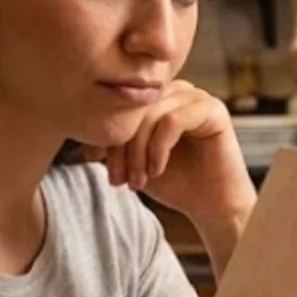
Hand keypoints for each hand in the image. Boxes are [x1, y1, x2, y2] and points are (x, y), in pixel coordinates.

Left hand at [84, 81, 252, 227]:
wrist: (210, 206)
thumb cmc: (174, 182)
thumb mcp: (132, 158)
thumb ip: (112, 140)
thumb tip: (81, 127)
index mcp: (158, 97)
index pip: (120, 102)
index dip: (105, 132)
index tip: (95, 161)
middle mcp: (179, 91)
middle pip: (134, 107)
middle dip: (120, 146)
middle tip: (119, 179)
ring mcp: (198, 98)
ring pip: (151, 115)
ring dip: (138, 152)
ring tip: (138, 180)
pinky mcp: (214, 111)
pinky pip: (173, 121)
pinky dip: (158, 149)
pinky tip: (157, 171)